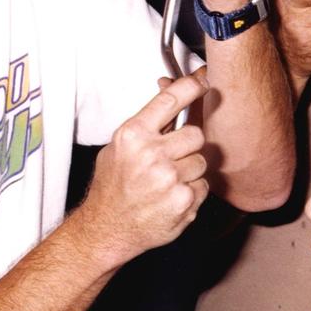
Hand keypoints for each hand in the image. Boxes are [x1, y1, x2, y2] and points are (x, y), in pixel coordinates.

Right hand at [76, 73, 210, 267]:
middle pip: (196, 134)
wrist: (107, 228)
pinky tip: (170, 197)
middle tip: (173, 157)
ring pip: (201, 161)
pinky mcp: (183, 201)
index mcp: (133, 135)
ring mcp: (169, 178)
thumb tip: (169, 92)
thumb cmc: (113, 187)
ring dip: (190, 170)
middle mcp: (151, 154)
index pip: (170, 99)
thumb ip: (146, 124)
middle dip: (188, 145)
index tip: (203, 82)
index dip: (192, 86)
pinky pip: (203, 185)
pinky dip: (191, 191)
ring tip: (167, 181)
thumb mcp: (119, 147)